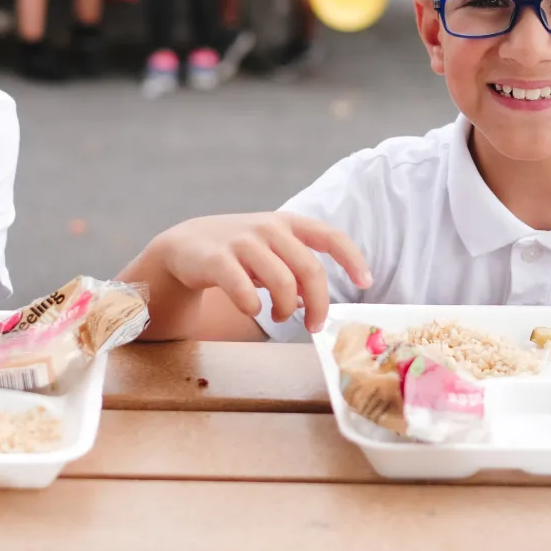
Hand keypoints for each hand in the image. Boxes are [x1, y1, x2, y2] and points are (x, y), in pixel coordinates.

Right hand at [148, 213, 369, 332]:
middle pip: (310, 269)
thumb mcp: (271, 254)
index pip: (330, 236)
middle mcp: (268, 228)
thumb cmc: (237, 254)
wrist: (184, 247)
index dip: (352, 259)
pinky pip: (245, 292)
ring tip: (278, 316)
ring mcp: (242, 242)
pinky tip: (252, 310)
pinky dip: (254, 307)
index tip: (365, 283)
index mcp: (287, 224)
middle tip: (314, 326)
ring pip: (282, 282)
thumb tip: (314, 302)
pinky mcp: (217, 260)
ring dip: (285, 309)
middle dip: (319, 303)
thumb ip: (295, 272)